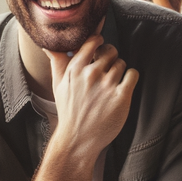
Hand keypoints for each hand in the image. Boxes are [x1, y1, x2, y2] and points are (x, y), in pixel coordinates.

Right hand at [47, 35, 137, 163]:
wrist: (78, 139)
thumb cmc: (69, 111)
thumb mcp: (58, 85)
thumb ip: (57, 62)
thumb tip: (49, 45)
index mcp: (75, 69)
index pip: (93, 41)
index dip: (99, 42)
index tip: (100, 48)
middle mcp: (91, 74)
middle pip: (110, 51)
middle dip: (110, 59)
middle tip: (107, 71)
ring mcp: (106, 85)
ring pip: (122, 63)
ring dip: (119, 71)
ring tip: (111, 85)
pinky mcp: (121, 96)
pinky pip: (133, 74)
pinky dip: (130, 79)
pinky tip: (123, 87)